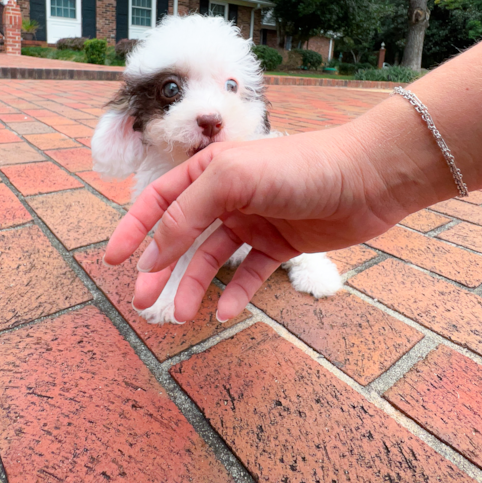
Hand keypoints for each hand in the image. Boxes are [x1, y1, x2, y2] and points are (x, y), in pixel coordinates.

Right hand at [103, 106, 443, 322]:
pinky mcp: (284, 244)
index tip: (113, 260)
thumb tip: (154, 250)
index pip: (161, 200)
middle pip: (182, 234)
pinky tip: (225, 312)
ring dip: (194, 285)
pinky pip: (252, 273)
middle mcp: (230, 195)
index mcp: (212, 171)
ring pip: (213, 259)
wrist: (369, 178)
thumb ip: (188, 212)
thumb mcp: (233, 179)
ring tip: (180, 315)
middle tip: (142, 301)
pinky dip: (237, 293)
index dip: (135, 228)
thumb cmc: (300, 167)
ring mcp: (256, 220)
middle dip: (159, 267)